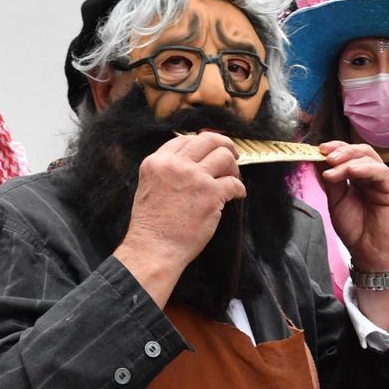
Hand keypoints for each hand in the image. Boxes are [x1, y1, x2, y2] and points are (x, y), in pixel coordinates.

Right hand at [114, 133, 245, 306]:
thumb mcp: (148, 187)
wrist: (154, 248)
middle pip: (207, 140)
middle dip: (224, 144)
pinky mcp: (211, 194)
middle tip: (232, 154)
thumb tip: (190, 165)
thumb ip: (166, 172)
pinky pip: (234, 183)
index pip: (184, 139)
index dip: (200, 143)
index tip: (209, 151)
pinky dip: (239, 188)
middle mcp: (175, 165)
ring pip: (224, 156)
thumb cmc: (152, 226)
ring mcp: (195, 178)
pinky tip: (238, 195)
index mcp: (157, 162)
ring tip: (233, 177)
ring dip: (233, 166)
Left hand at [317, 141, 388, 273]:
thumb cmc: (355, 230)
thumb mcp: (336, 201)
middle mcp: (373, 176)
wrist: (367, 253)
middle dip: (341, 150)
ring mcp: (384, 181)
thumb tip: (319, 159)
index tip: (318, 150)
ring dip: (348, 158)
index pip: (349, 154)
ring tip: (332, 166)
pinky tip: (349, 171)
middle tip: (325, 154)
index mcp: (360, 177)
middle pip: (360, 151)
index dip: (335, 148)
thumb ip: (331, 181)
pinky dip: (362, 168)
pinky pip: (380, 172)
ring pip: (369, 157)